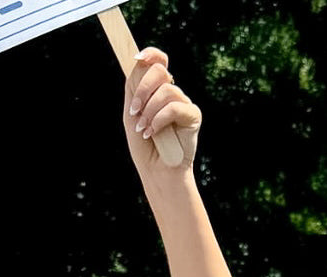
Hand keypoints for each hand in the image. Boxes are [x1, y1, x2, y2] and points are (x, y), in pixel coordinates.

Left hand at [124, 47, 200, 175]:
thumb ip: (134, 86)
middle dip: (143, 89)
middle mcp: (172, 94)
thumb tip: (140, 61)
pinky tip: (153, 133)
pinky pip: (175, 107)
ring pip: (167, 90)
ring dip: (150, 111)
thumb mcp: (132, 112)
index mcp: (157, 90)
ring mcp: (184, 103)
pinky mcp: (193, 115)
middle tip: (135, 111)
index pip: (158, 62)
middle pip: (160, 71)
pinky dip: (160, 119)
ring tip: (144, 129)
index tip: (138, 58)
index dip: (151, 54)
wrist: (156, 171)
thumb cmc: (144, 145)